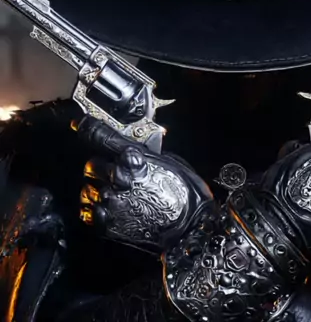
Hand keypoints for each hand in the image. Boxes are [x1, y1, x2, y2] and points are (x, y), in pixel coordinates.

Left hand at [76, 117, 212, 252]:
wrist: (190, 227)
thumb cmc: (185, 192)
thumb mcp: (168, 161)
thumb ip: (141, 154)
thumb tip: (128, 151)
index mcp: (133, 157)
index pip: (100, 136)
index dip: (86, 127)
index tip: (79, 124)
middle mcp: (117, 176)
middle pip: (91, 164)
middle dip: (101, 167)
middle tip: (116, 175)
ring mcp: (109, 200)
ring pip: (87, 188)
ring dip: (98, 189)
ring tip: (117, 195)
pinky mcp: (105, 223)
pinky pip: (87, 211)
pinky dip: (95, 209)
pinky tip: (112, 209)